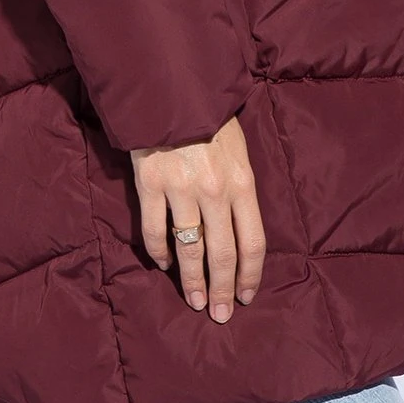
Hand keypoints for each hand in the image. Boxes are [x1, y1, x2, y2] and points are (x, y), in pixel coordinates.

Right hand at [130, 115, 265, 323]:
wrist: (171, 88)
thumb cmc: (210, 118)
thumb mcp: (238, 150)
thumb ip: (240, 189)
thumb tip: (239, 231)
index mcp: (242, 182)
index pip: (252, 242)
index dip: (251, 275)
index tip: (247, 296)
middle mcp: (215, 191)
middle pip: (222, 255)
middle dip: (222, 290)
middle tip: (220, 315)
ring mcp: (181, 189)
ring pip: (189, 250)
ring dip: (191, 282)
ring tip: (193, 302)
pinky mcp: (150, 185)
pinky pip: (154, 231)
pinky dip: (159, 253)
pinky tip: (164, 264)